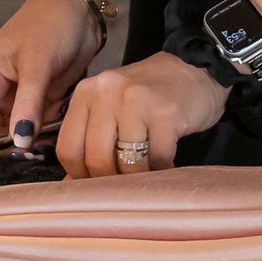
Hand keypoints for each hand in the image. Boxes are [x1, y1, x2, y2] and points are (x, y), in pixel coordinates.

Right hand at [0, 0, 103, 149]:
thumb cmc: (49, 26)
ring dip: (27, 143)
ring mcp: (14, 97)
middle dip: (8, 144)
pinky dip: (41, 136)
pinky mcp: (35, 102)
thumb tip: (18, 143)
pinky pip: (33, 127)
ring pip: (13, 131)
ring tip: (42, 149)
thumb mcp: (36, 64)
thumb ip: (27, 105)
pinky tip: (51, 141)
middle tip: (28, 155)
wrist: (81, 12)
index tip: (2, 157)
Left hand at [54, 51, 227, 176]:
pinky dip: (162, 169)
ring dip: (139, 176)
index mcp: (86, 93)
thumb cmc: (146, 99)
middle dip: (111, 181)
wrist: (193, 74)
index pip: (68, 148)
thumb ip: (89, 140)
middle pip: (96, 159)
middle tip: (125, 182)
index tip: (94, 183)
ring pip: (127, 163)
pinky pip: (158, 159)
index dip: (79, 176)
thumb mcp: (110, 109)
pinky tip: (165, 163)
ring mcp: (137, 101)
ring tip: (147, 170)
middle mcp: (107, 93)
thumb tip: (72, 186)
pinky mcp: (166, 113)